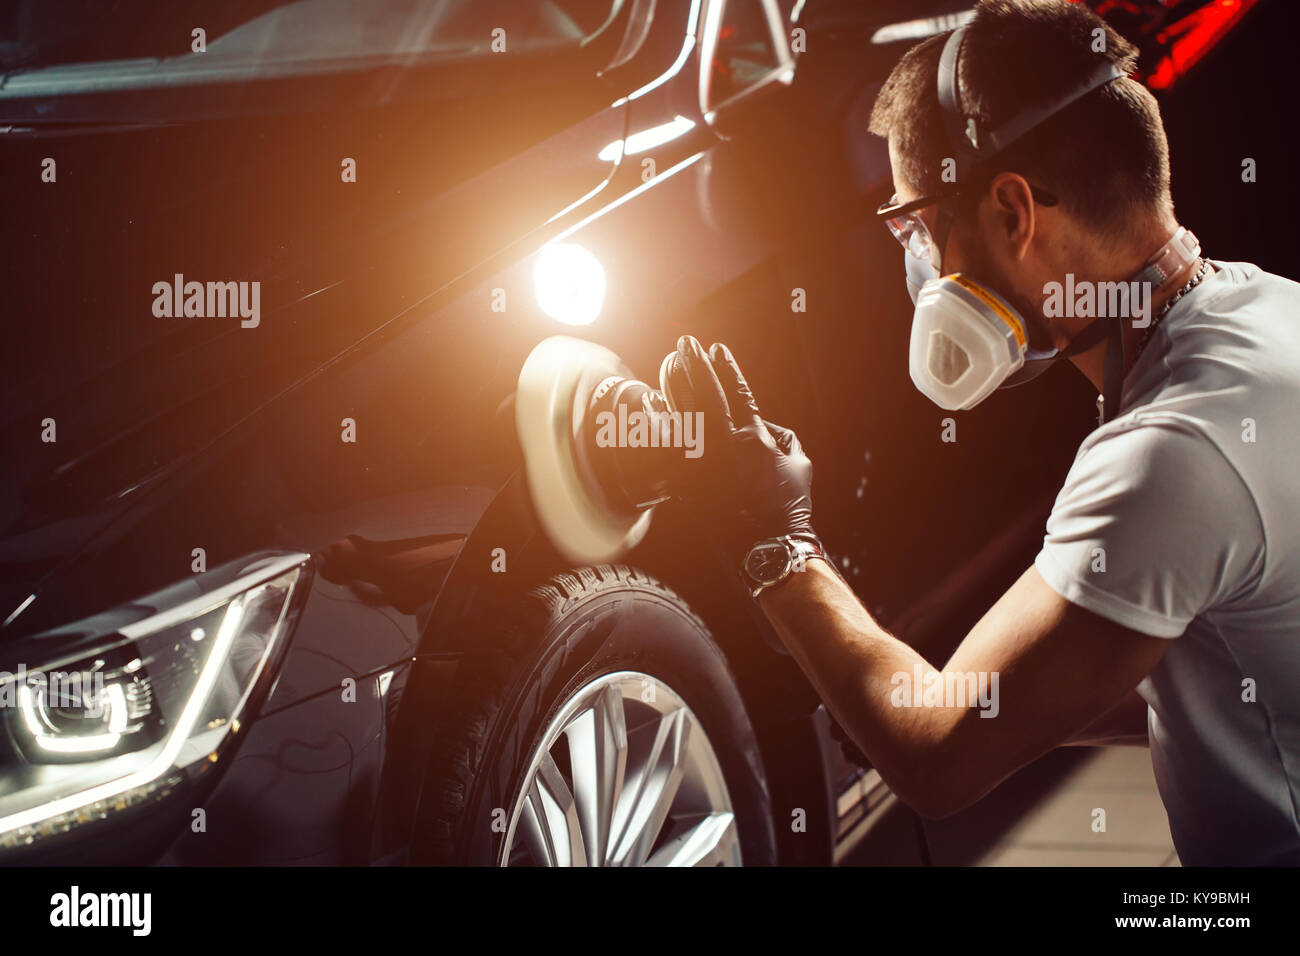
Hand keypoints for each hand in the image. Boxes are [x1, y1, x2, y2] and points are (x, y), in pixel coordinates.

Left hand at [663, 335, 814, 561]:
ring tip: (668, 364)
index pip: (737, 391)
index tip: (717, 349)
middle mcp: (724, 445)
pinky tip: (650, 405)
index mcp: (753, 437)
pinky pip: (668, 446)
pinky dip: (658, 424)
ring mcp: (702, 464)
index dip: (727, 368)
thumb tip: (762, 423)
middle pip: (705, 394)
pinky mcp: (687, 481)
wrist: (768, 542)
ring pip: (682, 415)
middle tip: (686, 343)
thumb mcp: (798, 460)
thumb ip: (781, 434)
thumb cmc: (788, 502)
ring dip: (673, 386)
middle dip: (696, 365)